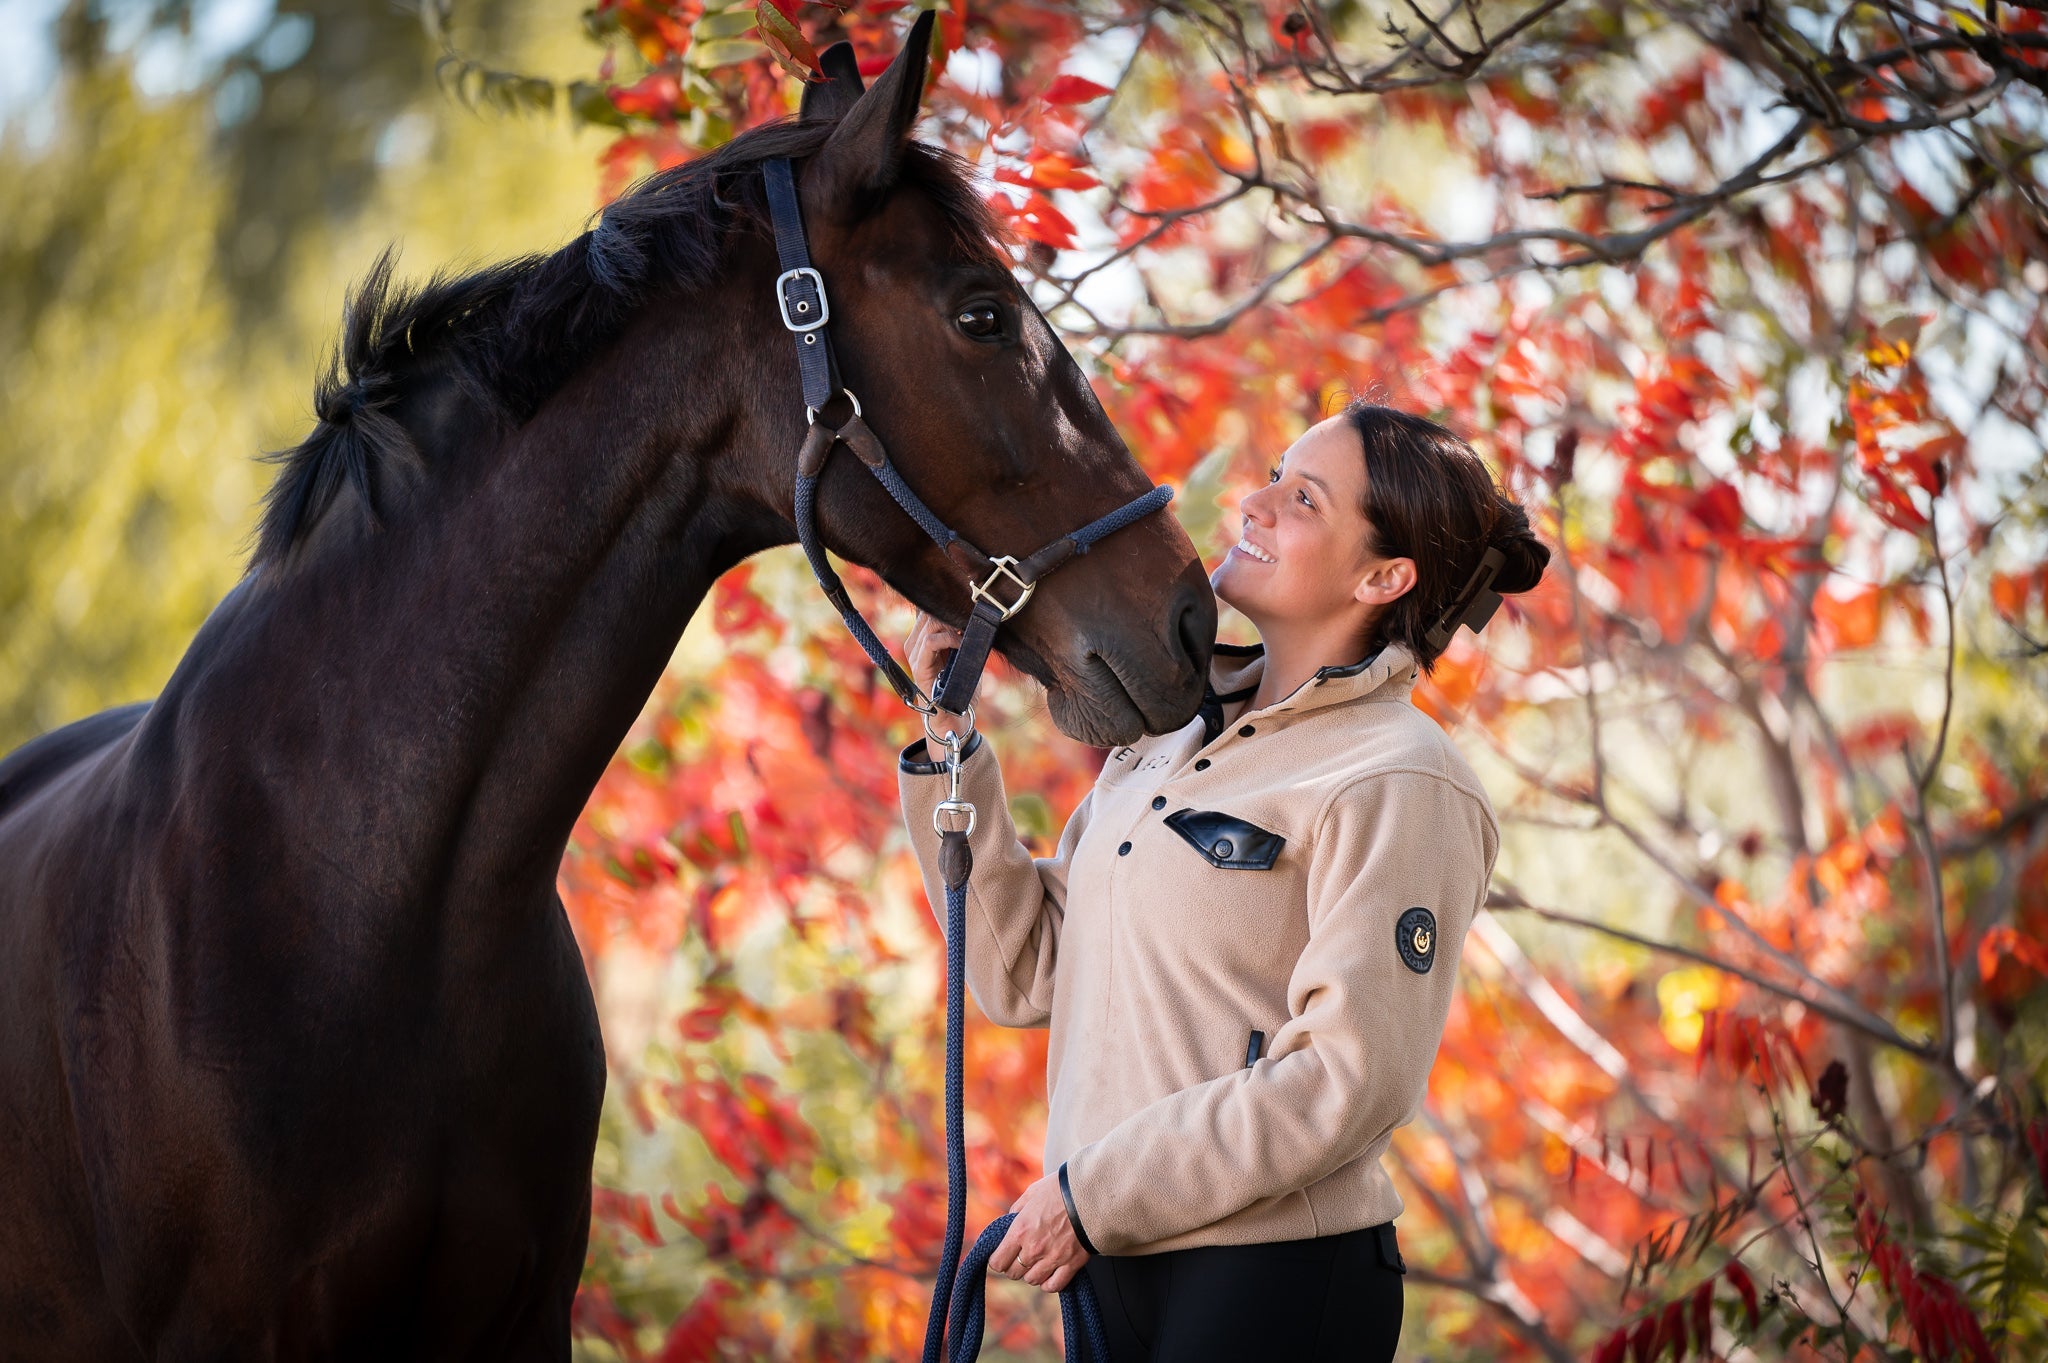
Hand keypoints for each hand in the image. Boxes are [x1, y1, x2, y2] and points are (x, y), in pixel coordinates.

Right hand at [904, 610, 969, 742]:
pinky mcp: (919, 667)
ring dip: (952, 624)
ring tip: (967, 631)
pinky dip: (949, 638)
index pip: (929, 609)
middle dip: (952, 612)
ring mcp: (915, 655)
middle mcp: (915, 644)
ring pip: (929, 622)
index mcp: (923, 640)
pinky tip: (961, 642)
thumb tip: (977, 616)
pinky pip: (931, 641)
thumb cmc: (962, 689)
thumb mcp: (966, 657)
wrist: (954, 719)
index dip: (948, 604)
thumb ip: (967, 638)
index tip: (968, 606)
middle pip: (929, 612)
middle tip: (970, 618)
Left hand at [987, 1173, 1088, 1292]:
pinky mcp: (1071, 1264)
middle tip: (1020, 1257)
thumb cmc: (1061, 1190)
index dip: (997, 1260)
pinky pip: (1054, 1285)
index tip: (1001, 1256)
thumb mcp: (1032, 1193)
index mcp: (1020, 1230)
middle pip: (1013, 1273)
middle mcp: (1034, 1249)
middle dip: (1014, 1266)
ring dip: (1032, 1273)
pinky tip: (1050, 1274)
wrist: (1091, 1194)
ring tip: (1037, 1263)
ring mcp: (1052, 1259)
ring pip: (1032, 1280)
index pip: (998, 1261)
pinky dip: (1049, 1283)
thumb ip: (1017, 1210)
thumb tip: (1010, 1220)